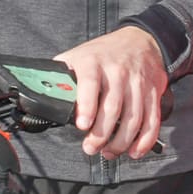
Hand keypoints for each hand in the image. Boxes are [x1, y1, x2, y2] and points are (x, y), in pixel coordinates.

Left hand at [57, 23, 169, 159]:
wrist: (139, 41)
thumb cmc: (102, 55)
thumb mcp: (77, 57)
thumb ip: (61, 77)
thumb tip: (39, 96)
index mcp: (94, 62)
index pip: (90, 83)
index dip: (87, 106)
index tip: (82, 125)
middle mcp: (118, 72)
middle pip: (113, 107)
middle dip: (101, 134)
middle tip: (91, 148)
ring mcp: (138, 83)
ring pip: (133, 118)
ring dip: (121, 141)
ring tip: (108, 152)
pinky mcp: (153, 93)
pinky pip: (152, 120)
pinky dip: (145, 140)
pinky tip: (134, 151)